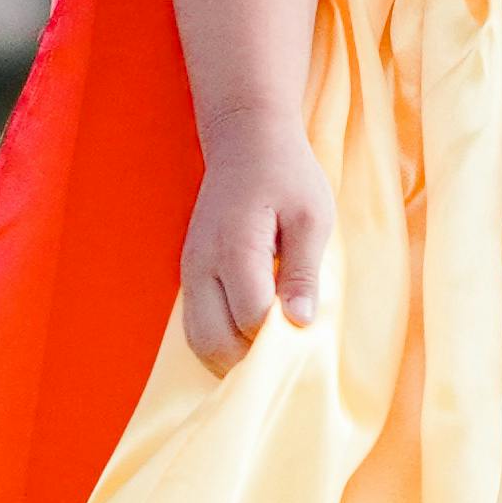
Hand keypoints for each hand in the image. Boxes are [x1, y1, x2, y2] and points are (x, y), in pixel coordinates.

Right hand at [180, 117, 338, 364]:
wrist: (245, 140)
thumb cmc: (287, 175)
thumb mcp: (312, 218)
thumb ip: (303, 273)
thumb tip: (299, 324)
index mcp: (235, 248)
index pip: (251, 319)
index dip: (279, 337)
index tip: (306, 334)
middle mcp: (202, 265)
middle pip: (213, 342)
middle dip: (251, 361)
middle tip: (287, 358)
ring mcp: (190, 271)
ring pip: (198, 341)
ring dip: (231, 358)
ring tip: (269, 354)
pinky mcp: (189, 274)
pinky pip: (196, 325)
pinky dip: (220, 342)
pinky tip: (250, 338)